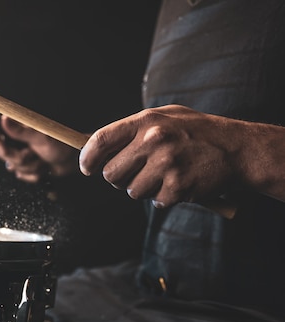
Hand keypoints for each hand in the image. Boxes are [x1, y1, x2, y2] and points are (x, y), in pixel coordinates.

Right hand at [0, 115, 79, 182]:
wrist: (74, 161)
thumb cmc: (62, 144)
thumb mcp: (41, 136)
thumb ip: (20, 131)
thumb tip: (4, 118)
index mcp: (20, 132)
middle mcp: (18, 143)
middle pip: (4, 155)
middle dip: (21, 158)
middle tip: (34, 153)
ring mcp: (22, 156)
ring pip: (14, 168)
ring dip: (31, 167)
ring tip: (43, 161)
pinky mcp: (27, 167)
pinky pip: (22, 176)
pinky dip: (34, 175)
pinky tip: (43, 169)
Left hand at [78, 104, 284, 206]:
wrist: (238, 148)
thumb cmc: (195, 132)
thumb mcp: (164, 117)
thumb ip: (132, 130)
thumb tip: (95, 147)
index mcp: (146, 121)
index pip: (101, 141)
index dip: (88, 158)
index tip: (86, 168)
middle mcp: (153, 141)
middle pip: (111, 173)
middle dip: (119, 178)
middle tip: (136, 173)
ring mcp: (166, 165)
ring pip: (131, 191)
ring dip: (143, 189)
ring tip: (163, 175)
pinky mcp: (178, 187)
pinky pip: (155, 202)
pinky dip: (164, 198)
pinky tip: (178, 183)